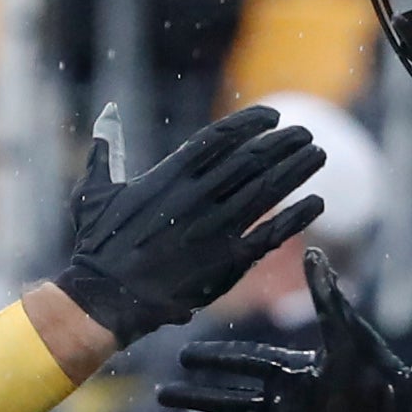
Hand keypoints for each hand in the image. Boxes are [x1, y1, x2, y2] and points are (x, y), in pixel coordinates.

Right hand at [55, 105, 324, 345]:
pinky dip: (296, 217)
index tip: (274, 116)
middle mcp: (196, 198)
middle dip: (284, 143)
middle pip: (252, 159)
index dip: (251, 123)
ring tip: (318, 155)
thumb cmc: (97, 246)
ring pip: (268, 190)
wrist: (106, 298)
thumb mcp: (94, 191)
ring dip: (297, 170)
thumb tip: (106, 112)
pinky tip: (317, 203)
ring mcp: (215, 230)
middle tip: (306, 134)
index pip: (220, 137)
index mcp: (168, 177)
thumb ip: (105, 150)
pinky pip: (270, 234)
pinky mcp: (228, 262)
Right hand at [160, 247, 411, 411]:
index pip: (242, 364)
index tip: (183, 355)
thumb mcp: (347, 332)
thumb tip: (314, 250)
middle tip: (161, 396)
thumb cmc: (381, 374)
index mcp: (292, 373)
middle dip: (195, 398)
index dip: (214, 360)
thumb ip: (326, 296)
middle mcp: (284, 406)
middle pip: (228, 401)